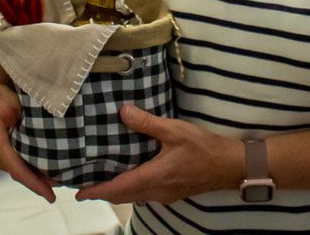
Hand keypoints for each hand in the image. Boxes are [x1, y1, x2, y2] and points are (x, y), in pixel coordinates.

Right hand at [0, 48, 55, 201]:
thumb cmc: (3, 79)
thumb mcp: (13, 100)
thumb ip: (21, 121)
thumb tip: (35, 139)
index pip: (15, 166)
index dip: (33, 182)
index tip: (50, 195)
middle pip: (13, 170)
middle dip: (34, 180)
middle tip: (57, 186)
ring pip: (11, 163)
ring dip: (30, 171)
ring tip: (52, 178)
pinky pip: (10, 154)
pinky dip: (24, 161)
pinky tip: (40, 161)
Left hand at [74, 104, 237, 204]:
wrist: (230, 166)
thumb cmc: (204, 149)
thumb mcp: (175, 131)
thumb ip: (148, 123)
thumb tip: (123, 112)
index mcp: (153, 177)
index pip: (118, 188)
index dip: (96, 192)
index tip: (78, 193)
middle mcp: (156, 191)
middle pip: (123, 196)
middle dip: (102, 193)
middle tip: (83, 186)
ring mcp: (165, 194)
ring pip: (134, 196)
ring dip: (116, 192)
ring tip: (101, 181)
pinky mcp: (172, 192)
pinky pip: (145, 194)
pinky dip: (131, 189)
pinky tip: (129, 176)